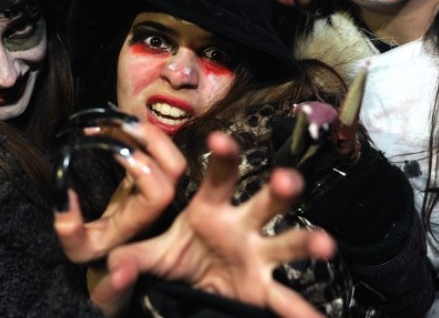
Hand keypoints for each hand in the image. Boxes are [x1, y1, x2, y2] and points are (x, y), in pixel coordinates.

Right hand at [54, 121, 185, 262]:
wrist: (116, 250)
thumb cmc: (96, 248)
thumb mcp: (79, 248)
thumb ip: (70, 230)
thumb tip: (65, 198)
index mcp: (143, 218)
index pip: (160, 193)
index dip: (145, 169)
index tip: (115, 151)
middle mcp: (157, 199)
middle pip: (175, 165)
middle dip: (153, 138)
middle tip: (121, 122)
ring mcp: (156, 181)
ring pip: (167, 149)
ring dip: (140, 129)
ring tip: (108, 118)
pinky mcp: (148, 169)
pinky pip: (148, 144)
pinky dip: (131, 129)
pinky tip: (107, 121)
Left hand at [97, 131, 335, 317]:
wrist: (184, 294)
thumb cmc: (173, 260)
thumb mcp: (148, 257)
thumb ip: (131, 259)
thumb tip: (114, 270)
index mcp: (209, 210)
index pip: (218, 177)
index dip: (222, 156)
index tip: (220, 138)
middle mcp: (239, 227)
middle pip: (264, 202)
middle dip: (279, 189)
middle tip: (286, 179)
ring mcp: (256, 256)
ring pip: (285, 243)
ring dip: (305, 241)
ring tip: (325, 244)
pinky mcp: (261, 288)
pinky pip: (284, 300)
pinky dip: (302, 313)